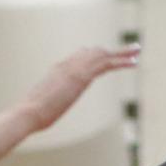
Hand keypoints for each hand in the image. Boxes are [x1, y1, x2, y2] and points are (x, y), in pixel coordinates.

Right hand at [19, 45, 139, 132]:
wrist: (28, 112)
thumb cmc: (31, 115)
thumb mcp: (42, 106)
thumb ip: (48, 103)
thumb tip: (41, 112)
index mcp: (59, 69)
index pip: (81, 57)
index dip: (97, 57)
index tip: (108, 57)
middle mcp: (68, 65)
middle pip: (95, 52)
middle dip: (113, 51)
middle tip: (131, 50)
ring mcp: (75, 69)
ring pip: (103, 55)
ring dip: (122, 53)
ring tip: (137, 51)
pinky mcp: (82, 77)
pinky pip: (106, 64)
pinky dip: (122, 62)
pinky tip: (134, 62)